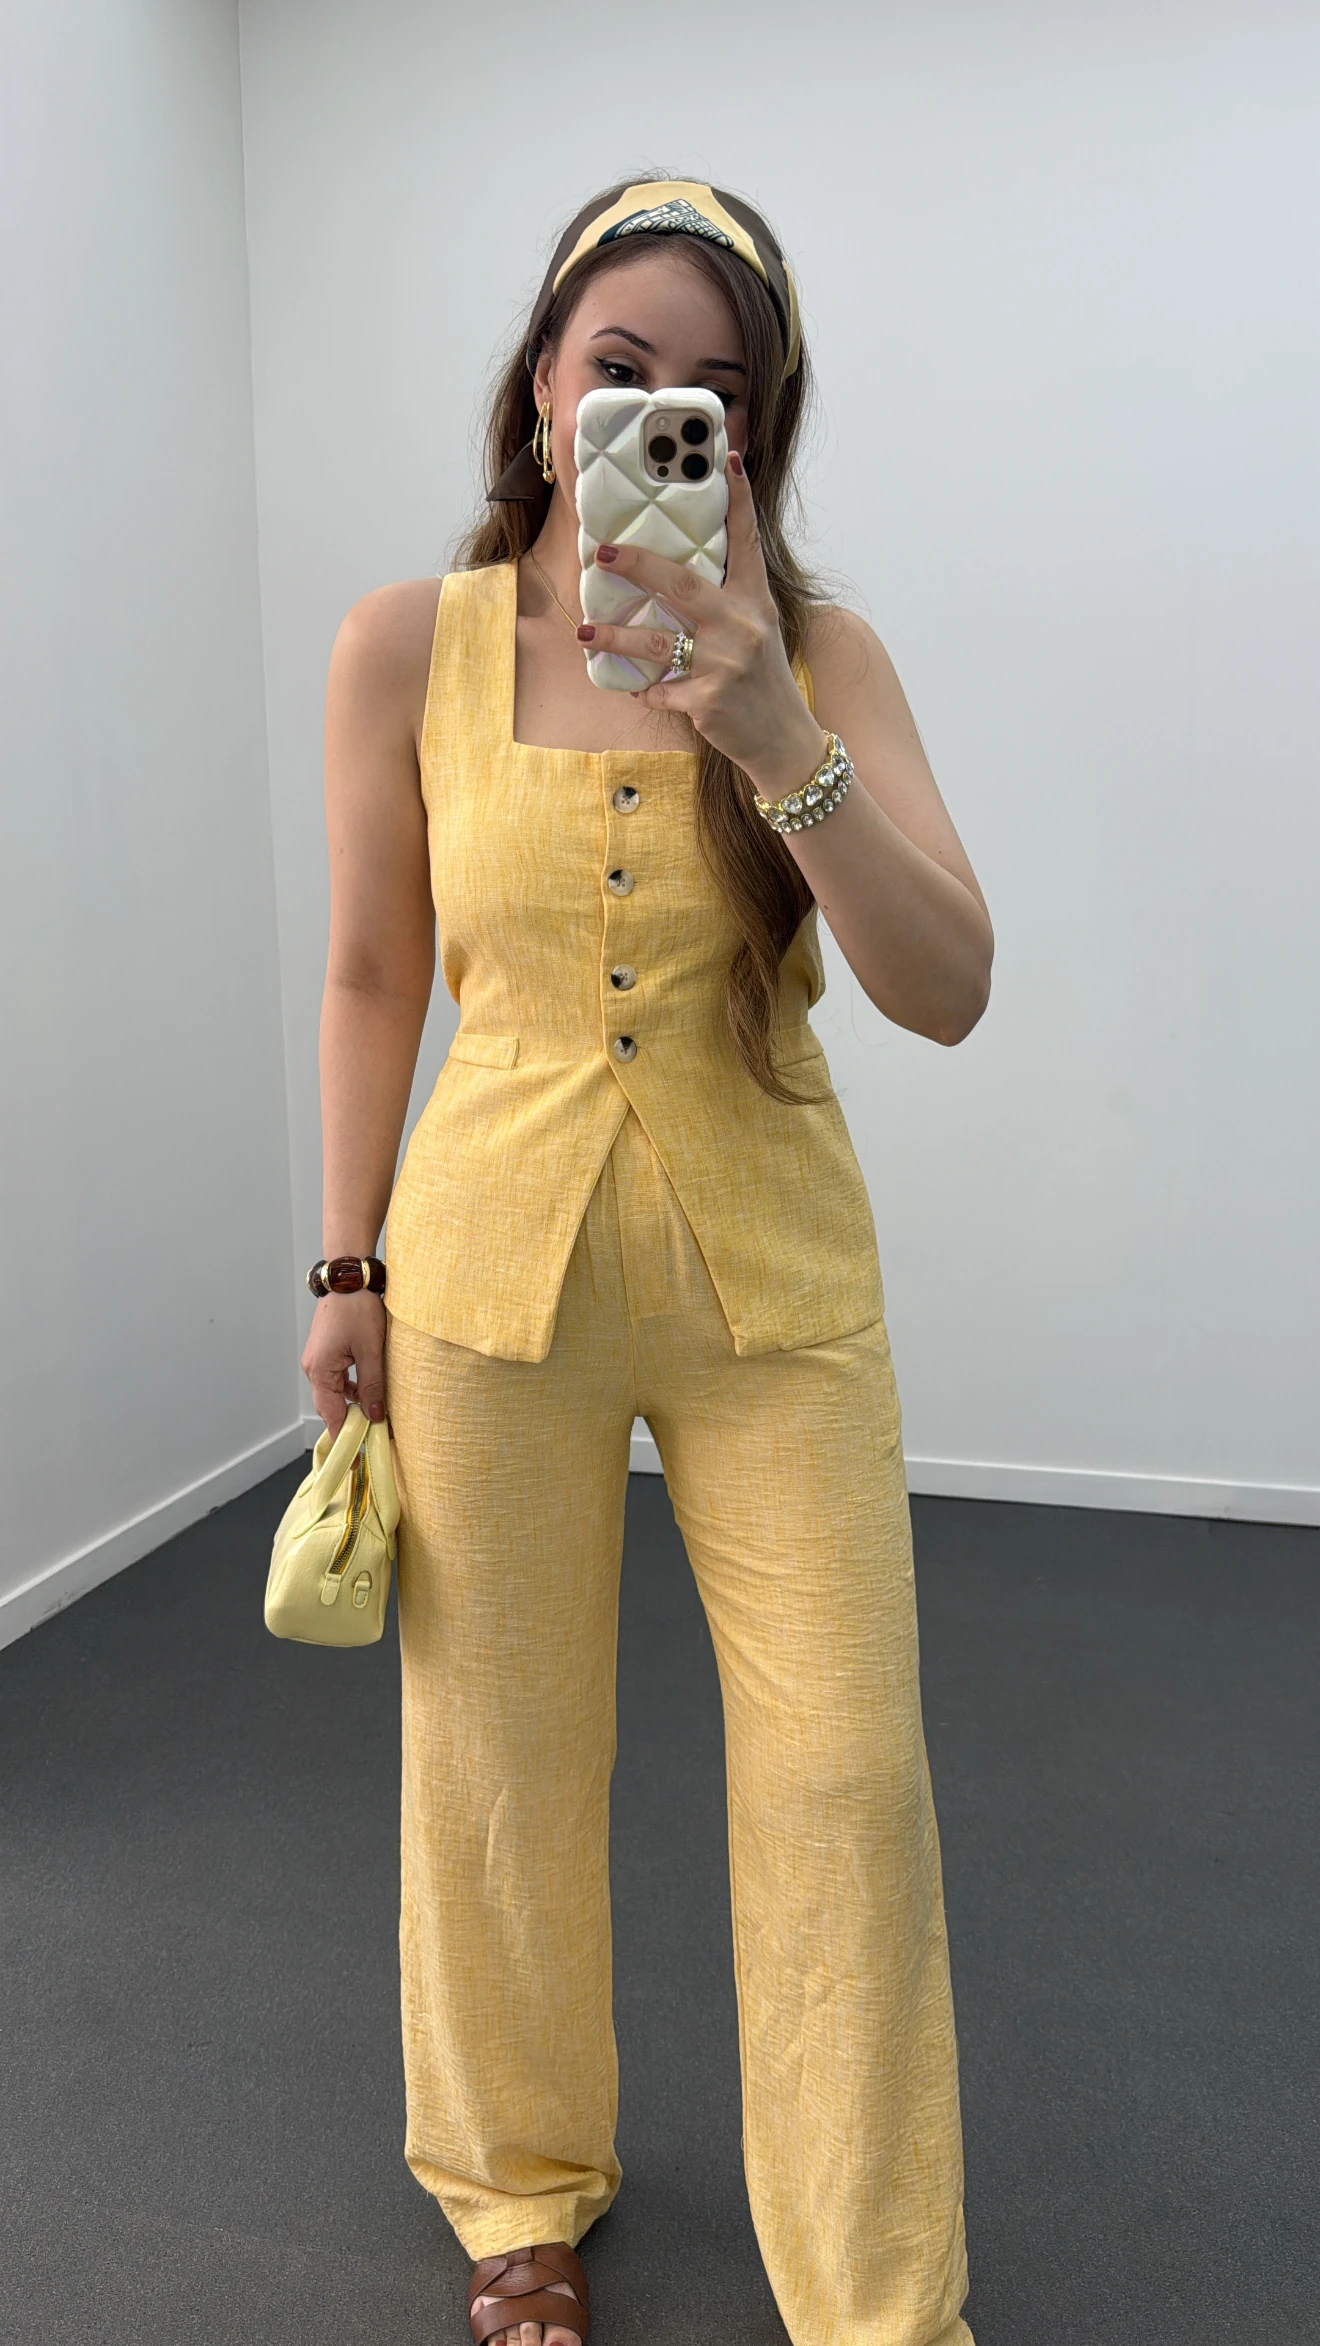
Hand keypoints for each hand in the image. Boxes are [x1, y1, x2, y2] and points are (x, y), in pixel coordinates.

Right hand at [301, 1291, 385, 1435]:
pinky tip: (365, 1393)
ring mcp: (317, 1360)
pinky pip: (335, 1380)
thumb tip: (374, 1418)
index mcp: (320, 1371)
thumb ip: (372, 1387)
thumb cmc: (358, 1311)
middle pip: (329, 1406)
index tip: (353, 1460)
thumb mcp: (371, 1352)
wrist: (349, 1278)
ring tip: (369, 1421)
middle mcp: (313, 1368)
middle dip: (347, 1425)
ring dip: (350, 1407)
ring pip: (333, 1393)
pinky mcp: (325, 1352)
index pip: (331, 1415)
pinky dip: (349, 1390)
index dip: (343, 1438)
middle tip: (366, 1443)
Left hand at [576, 454, 827, 796]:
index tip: (727, 457)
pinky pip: (659, 689)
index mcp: (755, 602)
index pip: (748, 541)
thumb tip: (678, 574)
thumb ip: (728, 600)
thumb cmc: (762, 679)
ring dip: (614, 638)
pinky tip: (635, 689)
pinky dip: (643, 690)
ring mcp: (723, 664)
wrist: (783, 739)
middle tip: (603, 553)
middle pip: (680, 583)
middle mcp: (741, 626)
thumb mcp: (758, 630)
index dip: (739, 498)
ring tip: (584, 633)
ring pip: (655, 641)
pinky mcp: (707, 700)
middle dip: (637, 565)